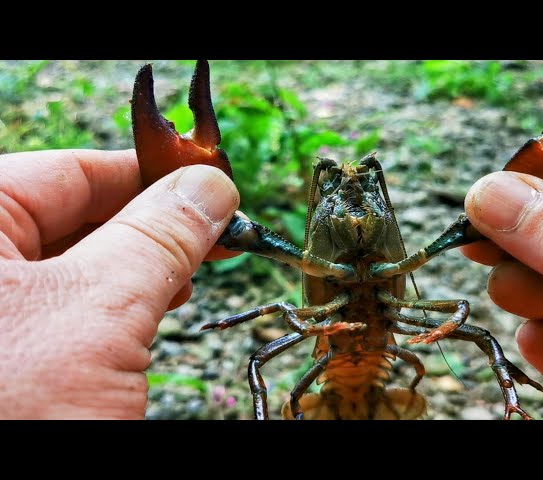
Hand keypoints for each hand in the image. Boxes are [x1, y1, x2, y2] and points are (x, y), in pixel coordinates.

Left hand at [0, 149, 238, 418]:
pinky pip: (74, 303)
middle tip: (214, 233)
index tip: (210, 186)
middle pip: (77, 212)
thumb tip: (210, 188)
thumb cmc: (12, 413)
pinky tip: (153, 303)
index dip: (151, 175)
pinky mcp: (13, 345)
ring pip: (80, 259)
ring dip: (142, 263)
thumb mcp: (99, 313)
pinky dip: (122, 299)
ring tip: (185, 275)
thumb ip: (159, 237)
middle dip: (153, 224)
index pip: (72, 171)